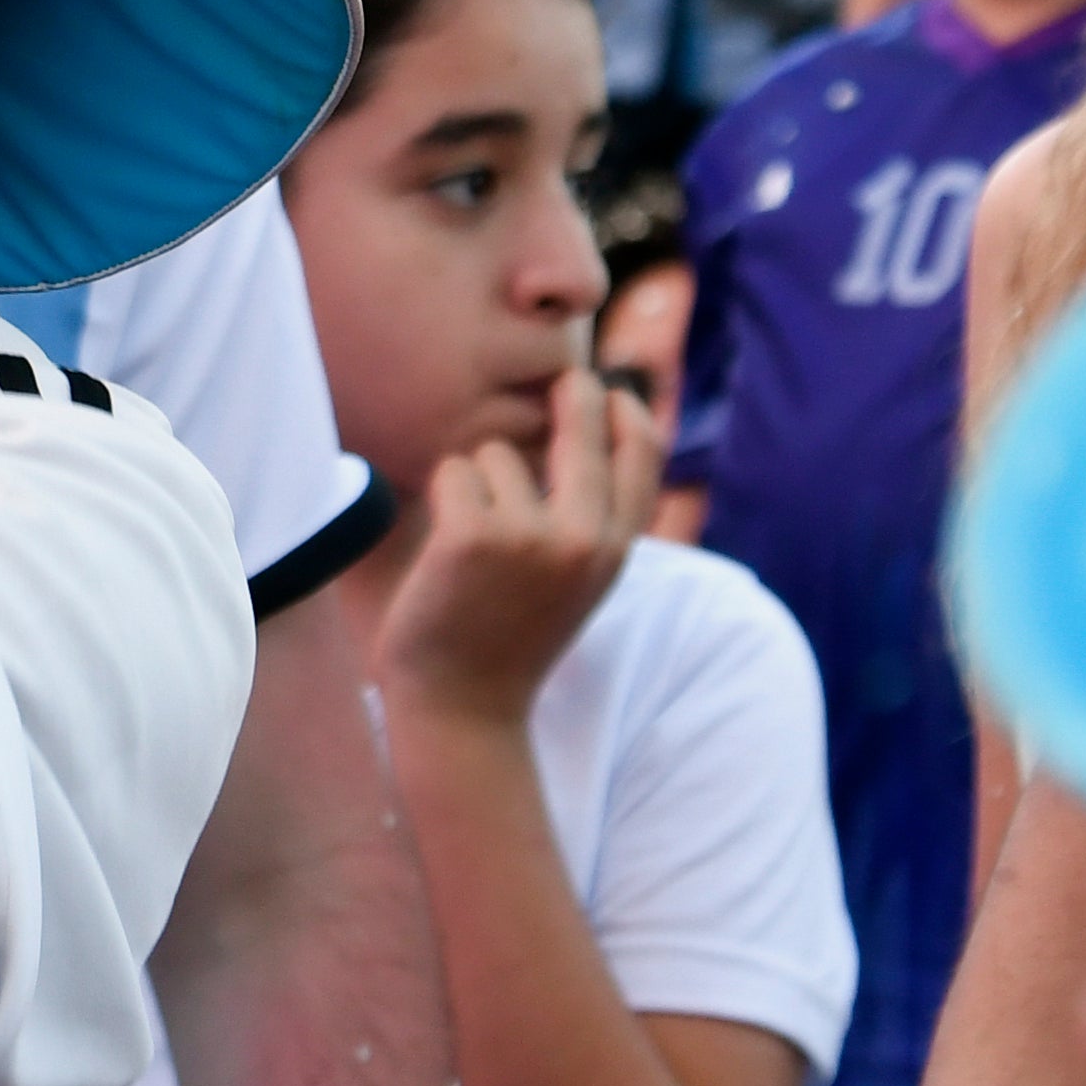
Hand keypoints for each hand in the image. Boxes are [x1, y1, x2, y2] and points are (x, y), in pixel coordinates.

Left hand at [372, 367, 656, 728]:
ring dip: (478, 482)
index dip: (627, 412)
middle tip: (566, 376)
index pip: (642, 456)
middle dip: (571, 393)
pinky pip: (455, 473)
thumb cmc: (510, 638)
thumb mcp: (575, 583)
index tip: (611, 391)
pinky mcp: (473, 535)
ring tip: (473, 545)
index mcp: (614, 553)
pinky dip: (444, 498)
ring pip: (497, 453)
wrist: (464, 709)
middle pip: (582, 427)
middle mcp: (583, 540)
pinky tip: (445, 550)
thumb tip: (590, 437)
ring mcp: (529, 537)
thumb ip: (591, 523)